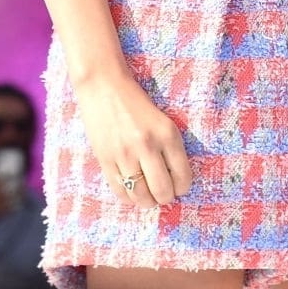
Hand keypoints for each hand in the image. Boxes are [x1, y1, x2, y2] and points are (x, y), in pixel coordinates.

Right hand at [75, 73, 192, 207]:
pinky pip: (120, 190)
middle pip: (162, 190)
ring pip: (141, 195)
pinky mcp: (105, 160)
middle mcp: (148, 145)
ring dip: (147, 202)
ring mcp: (125, 154)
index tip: (180, 187)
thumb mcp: (163, 121)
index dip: (183, 187)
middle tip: (164, 194)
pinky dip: (129, 197)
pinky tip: (133, 193)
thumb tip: (176, 180)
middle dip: (166, 197)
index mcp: (167, 134)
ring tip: (149, 197)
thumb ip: (169, 147)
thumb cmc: (137, 103)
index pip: (182, 175)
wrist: (104, 86)